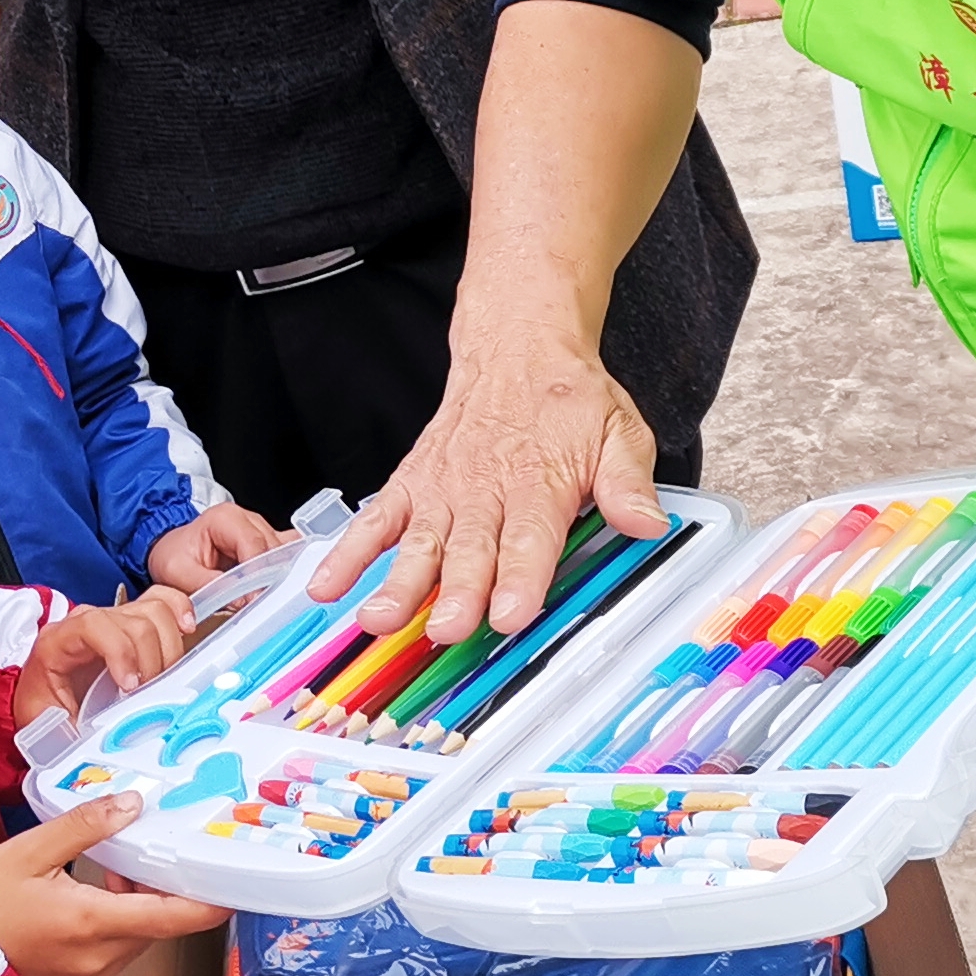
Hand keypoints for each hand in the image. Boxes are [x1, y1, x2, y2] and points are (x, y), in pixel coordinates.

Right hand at [0, 797, 226, 975]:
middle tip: (133, 857)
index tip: (232, 889)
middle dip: (153, 891)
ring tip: (101, 876)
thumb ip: (84, 826)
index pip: (170, 918)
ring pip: (134, 940)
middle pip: (153, 926)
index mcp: (90, 923)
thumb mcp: (28, 851)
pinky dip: (111, 930)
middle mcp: (97, 960)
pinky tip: (84, 906)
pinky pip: (112, 956)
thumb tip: (130, 804)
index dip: (208, 905)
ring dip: (131, 910)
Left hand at [13, 589, 195, 727]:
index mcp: (58, 641)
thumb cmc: (44, 712)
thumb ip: (75, 734)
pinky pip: (162, 602)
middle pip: (135, 620)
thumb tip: (105, 752)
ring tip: (165, 679)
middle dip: (151, 661)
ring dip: (169, 648)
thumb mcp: (51, 727)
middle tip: (151, 695)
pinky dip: (179, 611)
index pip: (94, 625)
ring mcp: (112, 619)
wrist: (42, 702)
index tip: (131, 686)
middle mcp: (87, 622)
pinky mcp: (132, 623)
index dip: (120, 651)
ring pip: (155, 611)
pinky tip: (187, 630)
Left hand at [144, 504, 280, 595]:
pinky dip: (286, 571)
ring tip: (268, 600)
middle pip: (273, 549)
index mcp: (226, 519)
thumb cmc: (173, 555)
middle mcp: (248, 520)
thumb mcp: (178, 572)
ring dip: (279, 577)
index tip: (256, 599)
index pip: (253, 544)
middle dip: (270, 578)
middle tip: (262, 605)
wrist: (170, 550)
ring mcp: (261, 530)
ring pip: (285, 554)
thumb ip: (207, 585)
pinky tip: (279, 589)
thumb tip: (240, 600)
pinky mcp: (267, 544)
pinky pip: (287, 554)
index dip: (257, 574)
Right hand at [307, 326, 664, 645]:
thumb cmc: (567, 401)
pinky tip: (328, 586)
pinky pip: (376, 520)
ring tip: (378, 620)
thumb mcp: (619, 432)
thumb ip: (628, 482)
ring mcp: (442, 489)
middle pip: (469, 549)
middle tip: (444, 628)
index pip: (528, 539)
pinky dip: (349, 552)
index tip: (508, 614)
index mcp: (539, 483)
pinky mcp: (411, 485)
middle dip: (456, 591)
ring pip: (418, 542)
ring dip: (397, 583)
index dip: (518, 580)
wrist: (517, 347)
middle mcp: (484, 489)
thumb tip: (647, 523)